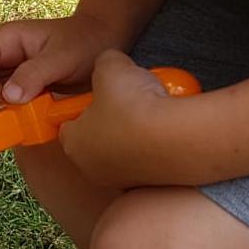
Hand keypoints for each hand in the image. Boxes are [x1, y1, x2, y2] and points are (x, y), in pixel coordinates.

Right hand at [0, 14, 121, 106]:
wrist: (101, 42)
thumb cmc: (84, 43)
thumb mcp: (63, 58)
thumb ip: (35, 75)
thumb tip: (7, 97)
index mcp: (3, 39)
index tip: (4, 99)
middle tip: (1, 106)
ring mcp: (0, 65)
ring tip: (9, 108)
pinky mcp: (8, 79)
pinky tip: (15, 109)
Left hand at [58, 50, 181, 187]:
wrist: (180, 138)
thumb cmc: (133, 105)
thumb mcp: (111, 67)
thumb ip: (104, 63)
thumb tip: (112, 65)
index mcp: (73, 143)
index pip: (67, 122)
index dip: (83, 104)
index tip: (100, 92)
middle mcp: (93, 168)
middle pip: (97, 135)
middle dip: (113, 116)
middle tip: (130, 98)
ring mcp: (123, 180)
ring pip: (126, 147)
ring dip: (138, 128)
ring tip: (154, 110)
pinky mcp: (152, 185)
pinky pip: (150, 157)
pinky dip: (158, 142)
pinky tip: (169, 127)